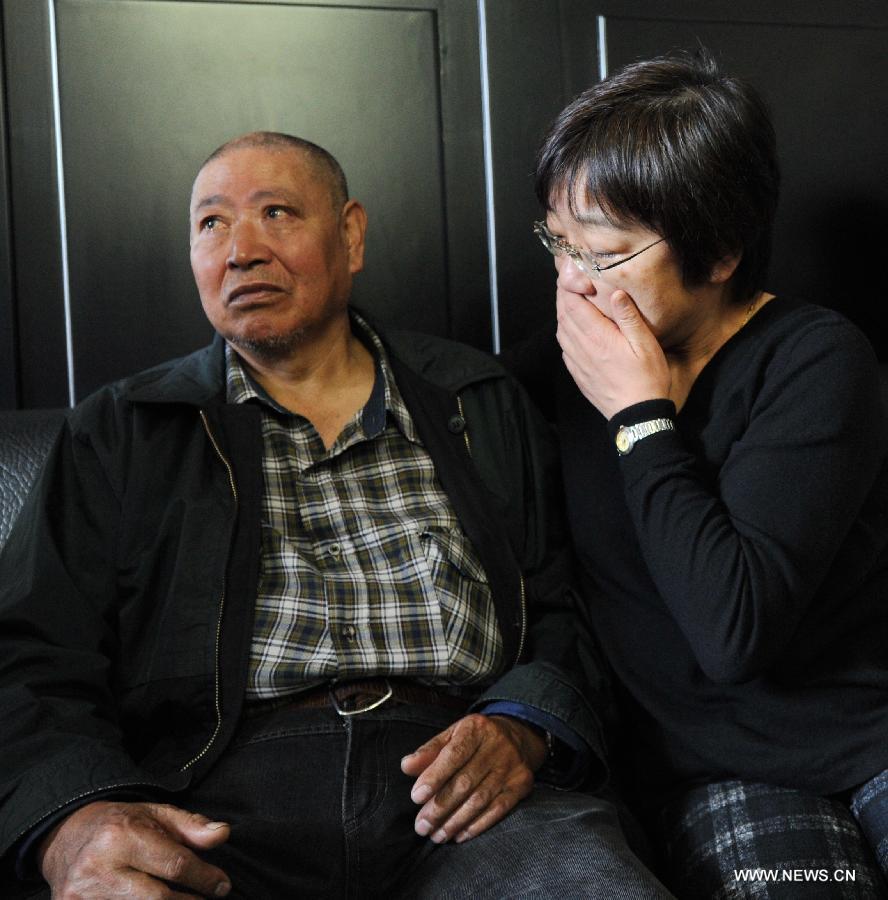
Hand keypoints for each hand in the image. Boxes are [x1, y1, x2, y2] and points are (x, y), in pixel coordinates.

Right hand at [38, 800, 231, 898]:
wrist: (65, 837)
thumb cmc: (119, 825)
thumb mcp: (156, 814)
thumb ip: (191, 826)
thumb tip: (222, 834)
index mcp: (121, 836)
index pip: (174, 864)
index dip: (205, 878)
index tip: (222, 886)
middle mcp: (99, 868)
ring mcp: (82, 898)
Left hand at [400, 713, 546, 844]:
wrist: (517, 735)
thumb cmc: (475, 739)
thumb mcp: (452, 735)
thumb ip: (429, 751)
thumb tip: (406, 766)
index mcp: (476, 728)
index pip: (453, 755)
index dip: (434, 777)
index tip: (416, 797)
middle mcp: (497, 745)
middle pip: (465, 781)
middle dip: (440, 807)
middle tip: (422, 826)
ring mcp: (511, 766)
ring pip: (480, 800)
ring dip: (455, 821)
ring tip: (436, 835)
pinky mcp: (521, 785)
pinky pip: (498, 810)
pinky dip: (477, 825)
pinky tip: (459, 835)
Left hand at [556, 284, 669, 418]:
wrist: (637, 415)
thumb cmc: (647, 380)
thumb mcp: (646, 345)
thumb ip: (629, 317)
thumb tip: (615, 293)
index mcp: (598, 338)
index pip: (572, 305)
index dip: (568, 287)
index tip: (571, 274)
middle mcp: (582, 349)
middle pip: (563, 316)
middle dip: (563, 296)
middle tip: (567, 282)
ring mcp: (577, 363)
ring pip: (561, 332)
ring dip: (562, 314)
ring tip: (569, 301)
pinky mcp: (578, 374)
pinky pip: (564, 348)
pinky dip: (565, 333)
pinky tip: (573, 330)